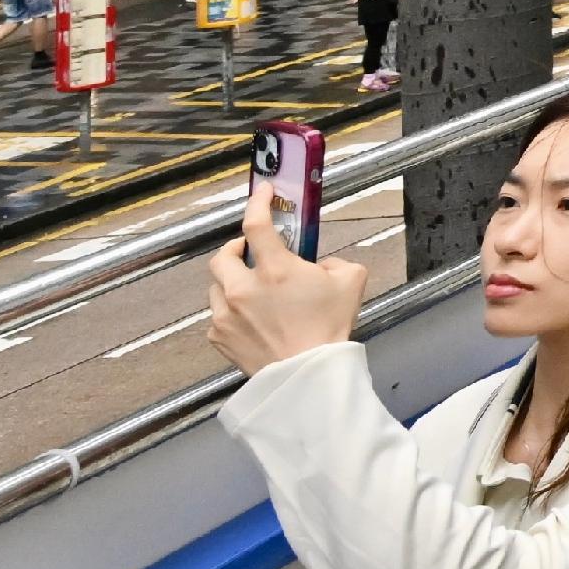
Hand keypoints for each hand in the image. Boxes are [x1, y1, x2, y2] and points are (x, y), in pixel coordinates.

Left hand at [204, 188, 368, 374]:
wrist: (308, 376)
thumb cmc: (329, 329)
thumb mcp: (351, 283)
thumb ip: (335, 262)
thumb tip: (320, 265)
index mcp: (276, 269)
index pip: (256, 224)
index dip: (258, 202)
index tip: (263, 192)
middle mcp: (243, 288)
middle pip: (222, 255)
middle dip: (234, 249)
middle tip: (249, 252)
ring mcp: (225, 314)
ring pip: (216, 287)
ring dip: (231, 283)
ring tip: (250, 292)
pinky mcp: (218, 336)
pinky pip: (218, 316)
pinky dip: (231, 313)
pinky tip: (251, 322)